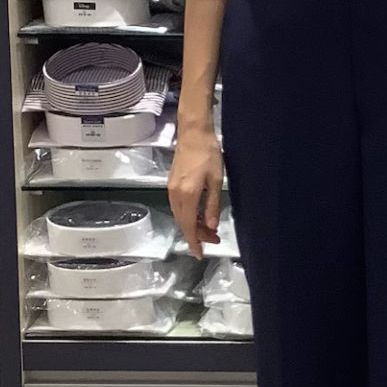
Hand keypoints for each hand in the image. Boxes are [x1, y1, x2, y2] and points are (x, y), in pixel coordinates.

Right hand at [167, 125, 223, 258]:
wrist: (193, 133)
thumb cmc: (209, 153)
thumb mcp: (216, 180)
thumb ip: (212, 205)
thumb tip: (211, 227)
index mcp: (187, 194)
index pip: (189, 225)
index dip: (195, 241)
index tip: (200, 254)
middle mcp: (175, 194)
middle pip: (183, 222)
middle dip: (196, 235)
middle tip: (213, 240)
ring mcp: (171, 189)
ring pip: (179, 215)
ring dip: (192, 225)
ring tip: (209, 230)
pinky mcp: (171, 183)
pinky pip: (178, 207)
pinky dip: (187, 215)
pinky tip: (198, 216)